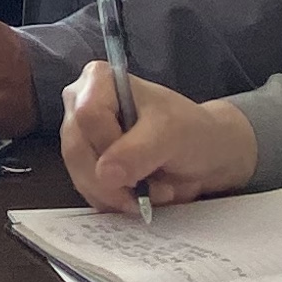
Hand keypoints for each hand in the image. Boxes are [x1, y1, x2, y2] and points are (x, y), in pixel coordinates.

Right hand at [58, 59, 253, 209]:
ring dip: (119, 194)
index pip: (87, 115)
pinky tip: (140, 195)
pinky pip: (88, 191)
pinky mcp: (85, 165)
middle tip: (149, 187)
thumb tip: (104, 174)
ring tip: (153, 189)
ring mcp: (80, 137)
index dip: (110, 143)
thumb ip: (138, 151)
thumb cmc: (189, 131)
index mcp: (99, 80)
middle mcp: (80, 104)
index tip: (143, 158)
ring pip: (81, 176)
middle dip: (115, 178)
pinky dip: (116, 201)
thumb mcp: (171, 135)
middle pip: (78, 150)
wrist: (203, 154)